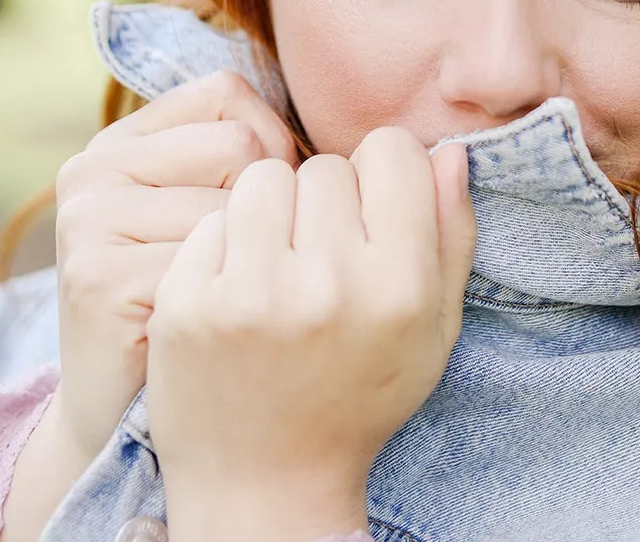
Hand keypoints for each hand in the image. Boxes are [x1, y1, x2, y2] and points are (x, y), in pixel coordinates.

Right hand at [52, 69, 296, 463]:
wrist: (150, 429)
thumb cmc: (219, 313)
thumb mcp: (228, 216)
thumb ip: (272, 153)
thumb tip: (425, 127)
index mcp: (126, 139)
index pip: (227, 95)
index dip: (272, 146)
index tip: (271, 208)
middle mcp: (95, 166)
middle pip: (239, 147)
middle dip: (273, 212)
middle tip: (252, 270)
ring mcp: (90, 221)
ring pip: (234, 207)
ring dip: (257, 264)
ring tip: (233, 305)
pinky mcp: (99, 278)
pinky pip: (212, 265)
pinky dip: (232, 305)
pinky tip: (213, 333)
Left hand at [145, 129, 475, 540]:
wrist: (263, 489)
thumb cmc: (358, 400)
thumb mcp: (433, 330)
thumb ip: (452, 235)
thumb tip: (448, 150)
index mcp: (397, 287)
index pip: (391, 151)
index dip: (384, 174)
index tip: (373, 212)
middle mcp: (326, 286)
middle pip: (326, 166)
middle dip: (326, 201)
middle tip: (321, 256)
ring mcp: (249, 294)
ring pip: (265, 179)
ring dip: (272, 211)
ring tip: (277, 263)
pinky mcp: (187, 303)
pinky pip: (212, 219)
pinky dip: (224, 245)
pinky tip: (237, 291)